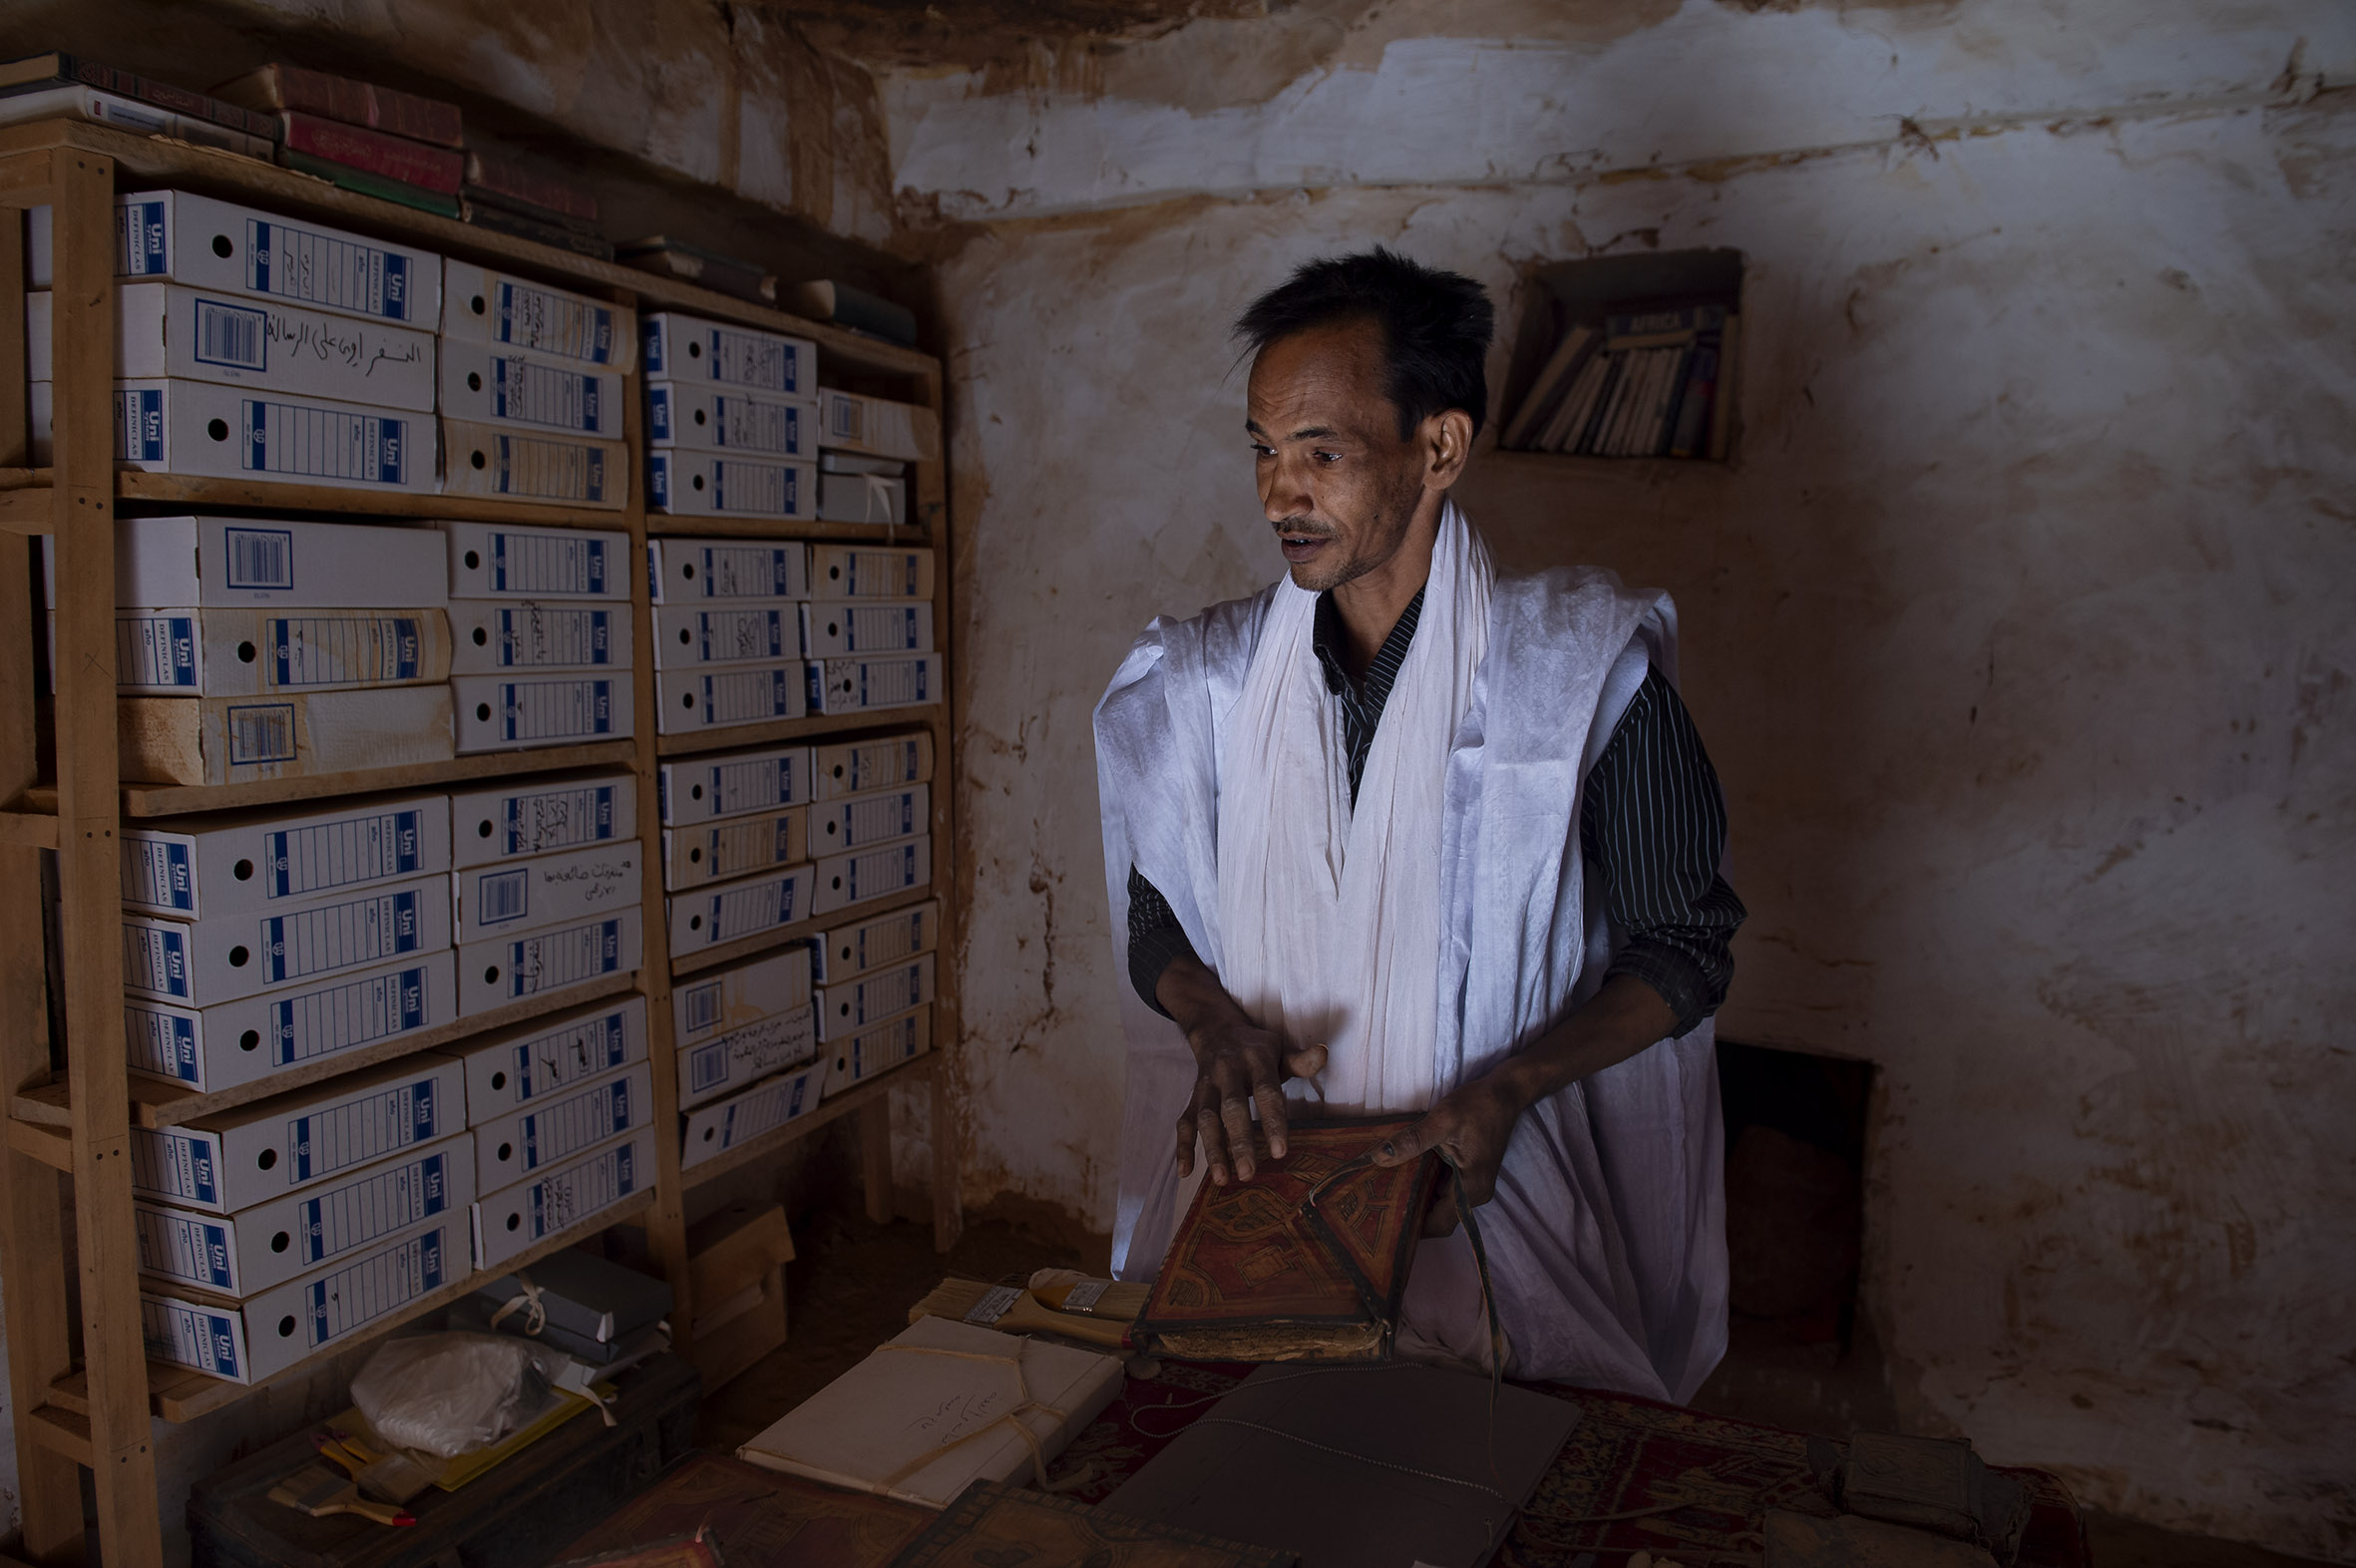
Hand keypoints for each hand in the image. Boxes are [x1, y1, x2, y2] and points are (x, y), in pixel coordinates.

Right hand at [1175, 1018, 1327, 1186]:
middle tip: (1248, 1174)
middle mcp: (1228, 1071)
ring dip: (1212, 1149)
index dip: (1273, 1121)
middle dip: (1239, 1142)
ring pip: (1206, 1118)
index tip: (1279, 1152)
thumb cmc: (1258, 1049)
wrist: (1217, 1031)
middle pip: (1232, 1108)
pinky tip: (1185, 1173)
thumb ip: (1301, 1060)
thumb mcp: (1281, 1049)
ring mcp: (1207, 1085)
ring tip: (1222, 1179)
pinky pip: (1184, 1122)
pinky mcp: (1193, 1097)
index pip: (1266, 1092)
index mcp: (1255, 1059)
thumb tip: (1323, 1054)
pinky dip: (1183, 1147)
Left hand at [1368, 1073, 1525, 1236]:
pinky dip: (1425, 1183)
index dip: (1412, 1229)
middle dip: (1409, 1211)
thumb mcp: (1442, 1120)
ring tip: (1384, 1189)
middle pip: (1438, 1216)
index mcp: (1472, 1188)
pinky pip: (1444, 1188)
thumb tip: (1378, 1158)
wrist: (1505, 1093)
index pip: (1439, 1225)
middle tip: (1376, 1203)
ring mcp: (1475, 1185)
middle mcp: (1476, 1194)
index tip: (1383, 1221)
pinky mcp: (1471, 1174)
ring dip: (1416, 1196)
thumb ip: (1412, 1141)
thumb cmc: (1478, 1106)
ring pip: (1440, 1202)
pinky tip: (1404, 1172)